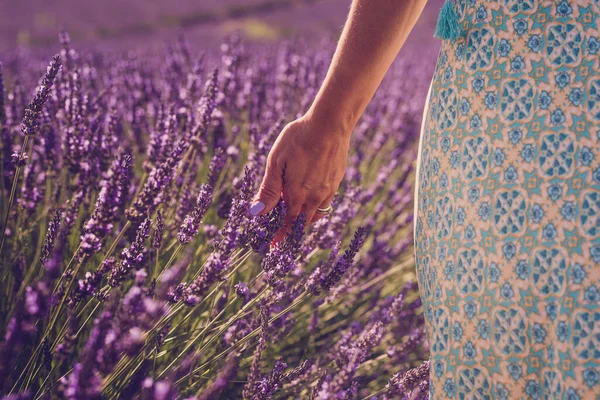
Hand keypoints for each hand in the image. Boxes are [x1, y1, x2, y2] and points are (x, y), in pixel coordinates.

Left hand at [249, 113, 350, 245]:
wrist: (330, 123)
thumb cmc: (299, 138)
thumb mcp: (276, 161)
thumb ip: (268, 189)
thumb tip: (257, 213)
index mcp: (297, 194)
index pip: (287, 224)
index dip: (279, 237)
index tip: (272, 248)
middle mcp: (315, 197)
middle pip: (302, 222)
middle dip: (291, 229)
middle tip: (281, 231)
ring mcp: (328, 190)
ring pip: (315, 213)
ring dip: (304, 217)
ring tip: (294, 212)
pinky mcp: (336, 181)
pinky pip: (325, 202)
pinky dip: (315, 205)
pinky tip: (309, 194)